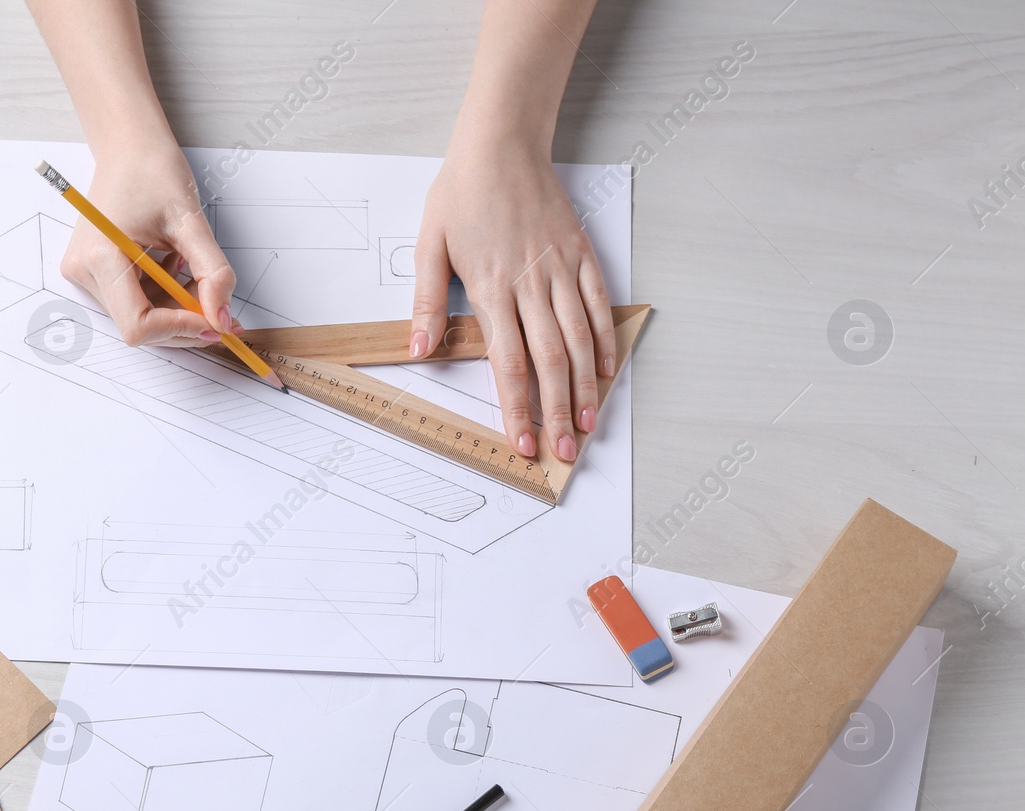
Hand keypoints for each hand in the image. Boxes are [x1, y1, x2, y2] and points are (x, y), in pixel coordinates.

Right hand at [59, 142, 238, 347]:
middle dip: (184, 321)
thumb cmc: (152, 171)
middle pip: (140, 325)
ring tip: (191, 268)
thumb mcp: (191, 221)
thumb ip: (212, 272)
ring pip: (141, 316)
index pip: (138, 324)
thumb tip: (222, 317)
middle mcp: (84, 271)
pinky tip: (173, 266)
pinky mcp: (94, 272)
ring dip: (176, 307)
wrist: (127, 146)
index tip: (214, 320)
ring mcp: (85, 273)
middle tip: (221, 309)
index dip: (179, 329)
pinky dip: (164, 295)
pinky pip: (135, 301)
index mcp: (101, 256)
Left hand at [411, 135, 614, 461]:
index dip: (517, 406)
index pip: (507, 361)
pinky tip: (605, 372)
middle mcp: (531, 284)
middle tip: (562, 452)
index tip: (522, 441)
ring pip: (579, 339)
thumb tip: (419, 350)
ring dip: (585, 386)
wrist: (502, 144)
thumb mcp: (429, 244)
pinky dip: (603, 340)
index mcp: (490, 286)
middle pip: (549, 361)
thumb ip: (427, 301)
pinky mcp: (580, 255)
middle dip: (556, 411)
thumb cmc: (462, 193)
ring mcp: (560, 270)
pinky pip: (597, 305)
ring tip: (588, 425)